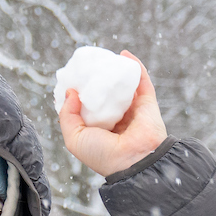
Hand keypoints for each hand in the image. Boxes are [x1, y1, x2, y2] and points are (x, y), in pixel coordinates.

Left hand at [58, 53, 167, 177]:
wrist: (133, 160)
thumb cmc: (101, 154)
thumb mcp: (74, 138)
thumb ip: (67, 116)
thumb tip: (70, 92)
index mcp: (99, 130)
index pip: (88, 108)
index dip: (79, 94)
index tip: (71, 80)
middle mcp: (116, 119)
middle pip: (106, 95)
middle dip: (97, 80)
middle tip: (87, 66)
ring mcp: (133, 110)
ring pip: (123, 86)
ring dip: (115, 71)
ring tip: (104, 59)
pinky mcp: (148, 103)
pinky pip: (142, 81)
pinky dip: (135, 67)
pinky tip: (124, 55)